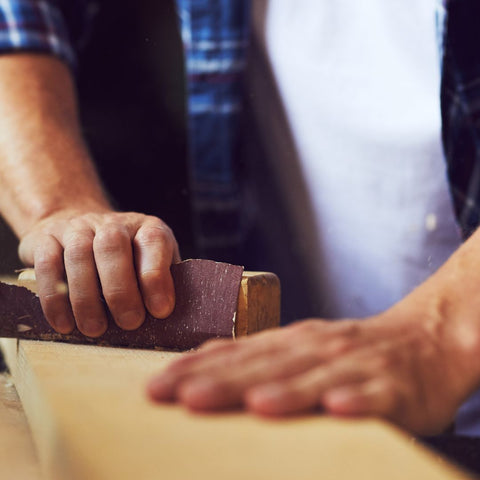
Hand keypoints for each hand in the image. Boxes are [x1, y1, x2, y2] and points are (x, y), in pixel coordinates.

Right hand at [18, 209, 180, 336]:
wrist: (77, 225)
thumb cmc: (125, 258)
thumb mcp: (151, 264)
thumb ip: (163, 282)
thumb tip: (172, 318)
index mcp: (146, 227)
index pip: (153, 242)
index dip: (156, 277)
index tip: (160, 310)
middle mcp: (112, 223)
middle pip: (113, 246)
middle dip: (121, 289)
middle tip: (129, 323)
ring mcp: (77, 227)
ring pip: (79, 255)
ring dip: (86, 298)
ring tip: (95, 329)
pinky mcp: (46, 238)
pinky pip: (47, 264)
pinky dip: (55, 298)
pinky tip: (64, 323)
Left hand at [147, 301, 479, 434]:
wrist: (422, 338)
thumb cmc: (350, 350)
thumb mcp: (299, 347)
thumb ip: (257, 357)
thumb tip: (201, 365)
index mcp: (291, 341)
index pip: (235, 353)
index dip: (195, 368)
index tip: (156, 386)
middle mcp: (316, 348)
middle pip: (265, 366)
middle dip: (221, 381)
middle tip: (179, 396)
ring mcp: (353, 365)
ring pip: (313, 378)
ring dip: (284, 390)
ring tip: (254, 404)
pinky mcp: (391, 387)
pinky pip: (372, 396)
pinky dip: (354, 400)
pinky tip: (337, 408)